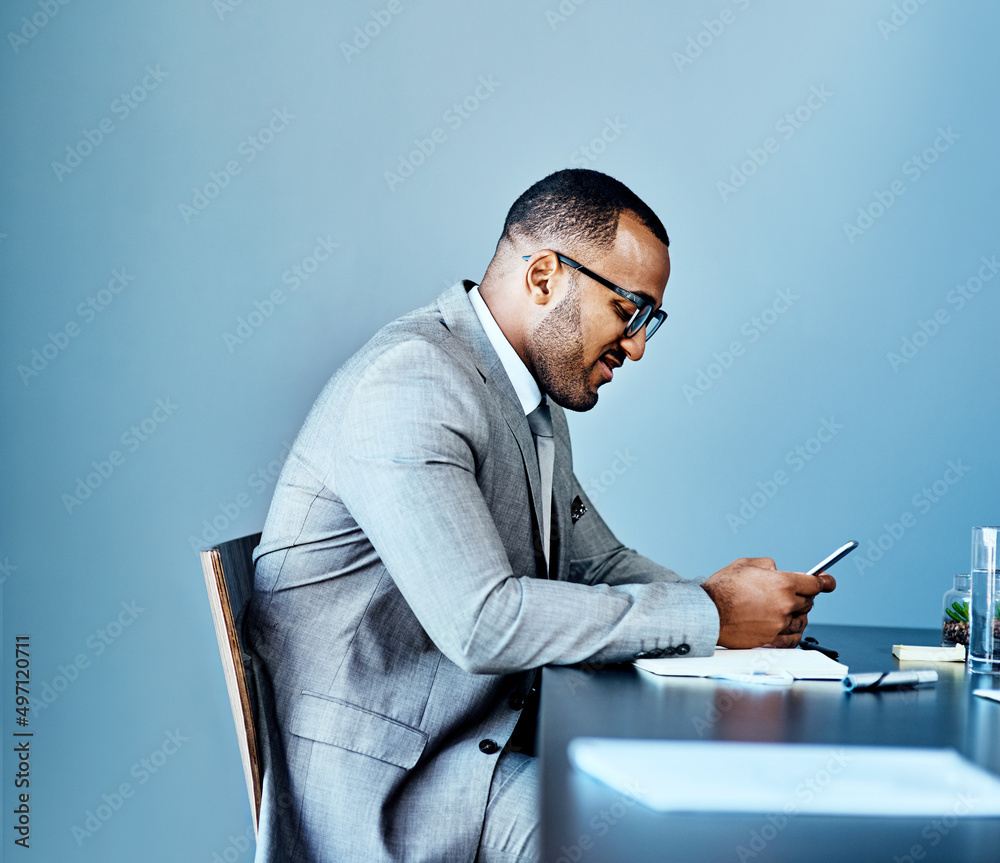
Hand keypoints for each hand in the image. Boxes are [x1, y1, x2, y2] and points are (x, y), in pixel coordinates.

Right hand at [700, 557, 835, 648]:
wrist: (707, 613)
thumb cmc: (722, 588)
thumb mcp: (745, 564)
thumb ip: (768, 566)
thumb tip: (777, 571)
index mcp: (782, 583)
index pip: (814, 584)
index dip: (823, 582)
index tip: (828, 582)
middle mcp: (785, 604)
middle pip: (808, 602)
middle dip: (800, 597)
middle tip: (788, 594)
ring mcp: (779, 623)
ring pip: (801, 620)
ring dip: (796, 614)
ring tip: (782, 610)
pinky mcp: (771, 639)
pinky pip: (792, 638)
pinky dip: (793, 633)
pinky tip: (786, 627)